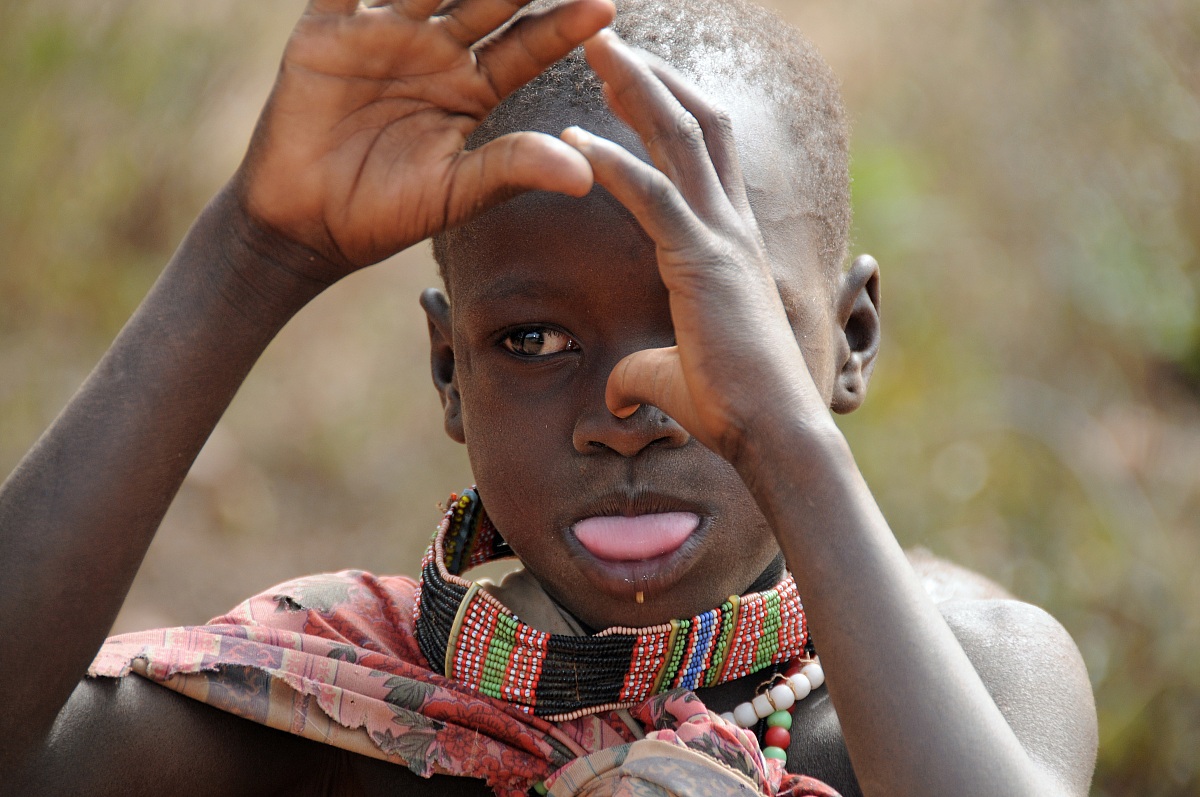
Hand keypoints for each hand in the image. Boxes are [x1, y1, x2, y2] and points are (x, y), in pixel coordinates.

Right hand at [235, 0, 613, 277]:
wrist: (307, 223)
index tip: (604, 8)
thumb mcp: (457, 192)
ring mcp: (385, 32)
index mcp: (474, 87)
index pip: (529, 46)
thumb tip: (586, 177)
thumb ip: (514, 169)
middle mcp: (437, 49)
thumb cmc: (387, 213)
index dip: (565, 25)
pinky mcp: (329, 28)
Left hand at [561, 31, 826, 464]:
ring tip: (597, 46)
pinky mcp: (701, 264)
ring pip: (680, 140)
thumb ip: (639, 371)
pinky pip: (653, 199)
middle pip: (694, 123)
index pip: (704, 150)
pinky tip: (573, 141)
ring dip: (637, 88)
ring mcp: (721, 240)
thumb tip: (616, 395)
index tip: (632, 76)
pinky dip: (613, 166)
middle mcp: (731, 227)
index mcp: (730, 241)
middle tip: (607, 37)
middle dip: (650, 75)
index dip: (669, 105)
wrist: (772, 434)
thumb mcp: (671, 376)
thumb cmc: (731, 407)